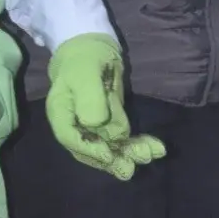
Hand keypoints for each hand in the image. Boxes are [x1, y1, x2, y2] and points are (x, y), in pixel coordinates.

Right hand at [44, 34, 165, 182]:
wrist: (94, 50)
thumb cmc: (85, 59)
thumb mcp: (85, 73)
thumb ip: (88, 98)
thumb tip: (94, 123)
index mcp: (61, 114)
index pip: (70, 138)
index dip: (89, 150)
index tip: (109, 155)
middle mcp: (76, 126)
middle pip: (92, 149)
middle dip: (114, 159)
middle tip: (133, 167)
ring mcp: (94, 128)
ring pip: (111, 148)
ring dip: (131, 154)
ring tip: (152, 154)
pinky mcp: (111, 125)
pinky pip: (124, 139)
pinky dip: (140, 144)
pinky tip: (157, 148)